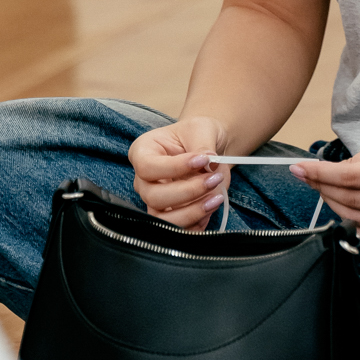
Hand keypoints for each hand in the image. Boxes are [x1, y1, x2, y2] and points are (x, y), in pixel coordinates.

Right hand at [130, 116, 229, 230]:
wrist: (206, 150)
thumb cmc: (196, 134)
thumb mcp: (200, 128)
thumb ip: (202, 144)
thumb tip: (210, 163)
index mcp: (143, 152)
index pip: (148, 167)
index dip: (175, 167)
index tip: (203, 160)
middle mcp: (143, 180)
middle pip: (154, 197)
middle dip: (188, 192)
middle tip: (214, 179)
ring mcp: (154, 201)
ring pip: (163, 219)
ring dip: (192, 212)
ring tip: (216, 197)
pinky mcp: (170, 216)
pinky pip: (178, 230)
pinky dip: (196, 225)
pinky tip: (212, 207)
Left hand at [291, 126, 359, 235]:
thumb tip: (336, 173)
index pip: (350, 179)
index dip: (319, 175)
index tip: (298, 169)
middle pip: (351, 201)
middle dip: (323, 189)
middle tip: (306, 177)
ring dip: (335, 206)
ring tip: (323, 190)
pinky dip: (356, 222)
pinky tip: (344, 209)